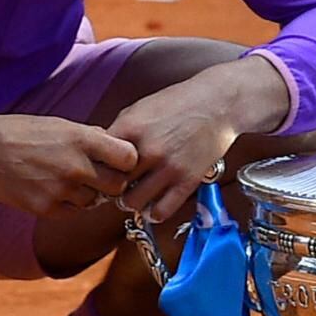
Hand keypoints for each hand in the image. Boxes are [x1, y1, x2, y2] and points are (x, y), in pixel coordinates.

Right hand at [0, 115, 140, 219]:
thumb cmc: (25, 132)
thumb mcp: (62, 124)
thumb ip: (92, 137)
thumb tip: (117, 147)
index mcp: (82, 139)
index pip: (129, 158)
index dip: (127, 161)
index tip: (119, 162)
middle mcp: (75, 166)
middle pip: (117, 186)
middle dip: (112, 183)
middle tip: (100, 177)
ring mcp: (60, 189)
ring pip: (93, 202)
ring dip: (87, 194)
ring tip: (66, 180)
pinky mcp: (45, 208)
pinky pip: (71, 212)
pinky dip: (67, 204)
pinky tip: (52, 189)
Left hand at [108, 76, 251, 223]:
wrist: (218, 103)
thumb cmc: (179, 102)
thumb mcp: (140, 107)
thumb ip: (120, 130)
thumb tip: (101, 152)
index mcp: (130, 128)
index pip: (99, 160)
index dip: (97, 169)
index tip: (101, 172)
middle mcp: (147, 149)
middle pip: (112, 184)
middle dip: (112, 188)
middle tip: (116, 188)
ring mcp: (168, 167)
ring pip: (132, 203)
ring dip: (131, 202)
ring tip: (136, 196)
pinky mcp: (187, 180)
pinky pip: (162, 211)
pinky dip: (154, 213)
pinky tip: (154, 205)